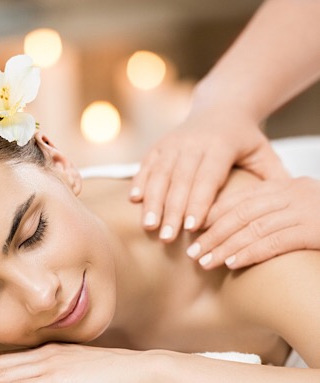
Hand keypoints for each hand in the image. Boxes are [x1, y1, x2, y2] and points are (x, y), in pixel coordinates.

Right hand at [130, 107, 287, 240]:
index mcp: (220, 145)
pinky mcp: (158, 145)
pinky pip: (146, 165)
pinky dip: (139, 182)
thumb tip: (286, 204)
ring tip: (148, 226)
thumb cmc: (244, 139)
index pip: (207, 177)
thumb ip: (273, 176)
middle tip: (166, 237)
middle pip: (180, 180)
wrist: (220, 108)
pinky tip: (133, 200)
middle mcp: (193, 142)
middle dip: (171, 210)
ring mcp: (172, 143)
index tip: (190, 227)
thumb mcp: (263, 152)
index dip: (198, 202)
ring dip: (152, 201)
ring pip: (159, 174)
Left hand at [186, 176, 319, 268]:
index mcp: (286, 186)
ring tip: (205, 263)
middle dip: (213, 234)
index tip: (194, 229)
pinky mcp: (316, 230)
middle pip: (242, 212)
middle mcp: (294, 193)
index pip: (241, 198)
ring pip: (253, 228)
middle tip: (192, 252)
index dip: (214, 214)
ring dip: (225, 247)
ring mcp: (306, 210)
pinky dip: (250, 253)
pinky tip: (232, 264)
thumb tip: (238, 233)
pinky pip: (274, 242)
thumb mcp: (301, 212)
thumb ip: (274, 215)